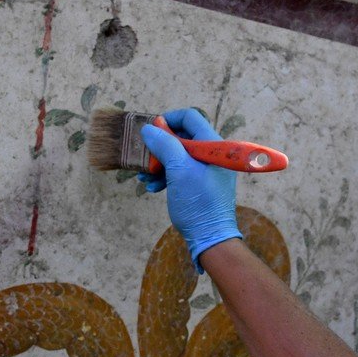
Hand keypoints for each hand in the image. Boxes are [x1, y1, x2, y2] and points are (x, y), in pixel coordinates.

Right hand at [140, 108, 241, 270]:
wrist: (210, 239)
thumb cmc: (198, 204)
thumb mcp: (178, 171)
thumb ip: (165, 145)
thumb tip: (149, 128)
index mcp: (213, 145)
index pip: (190, 117)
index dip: (167, 120)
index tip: (149, 131)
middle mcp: (213, 153)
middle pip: (182, 136)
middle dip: (160, 146)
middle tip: (144, 156)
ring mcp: (208, 169)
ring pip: (178, 155)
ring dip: (159, 162)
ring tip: (145, 176)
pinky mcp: (202, 183)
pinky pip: (181, 170)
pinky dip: (166, 175)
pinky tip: (154, 187)